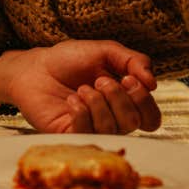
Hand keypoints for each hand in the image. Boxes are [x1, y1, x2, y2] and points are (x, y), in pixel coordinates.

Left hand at [0, 40, 161, 134]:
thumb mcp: (105, 51)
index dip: (145, 101)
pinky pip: (86, 133)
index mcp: (125, 103)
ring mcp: (92, 130)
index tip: (129, 78)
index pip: (151, 118)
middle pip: (133, 123)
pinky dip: (82, 112)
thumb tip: (153, 82)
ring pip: (111, 128)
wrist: (35, 68)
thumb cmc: (69, 60)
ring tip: (82, 88)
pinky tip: (72, 100)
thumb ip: (133, 60)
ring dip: (98, 102)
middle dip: (119, 97)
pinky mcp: (71, 136)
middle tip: (100, 80)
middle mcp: (112, 120)